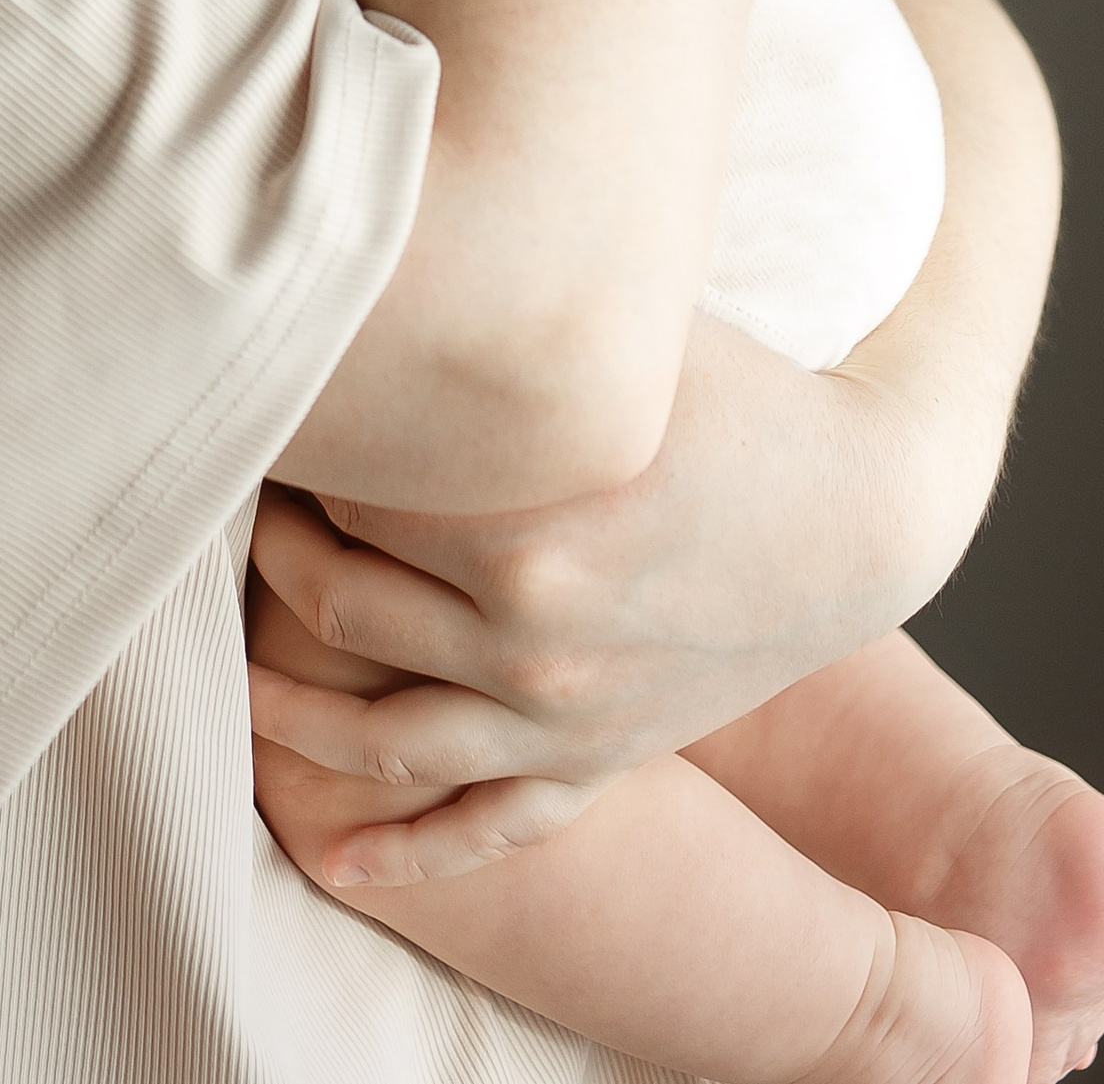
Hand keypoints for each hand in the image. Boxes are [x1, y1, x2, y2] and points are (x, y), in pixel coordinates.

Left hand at [249, 312, 937, 888]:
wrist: (862, 509)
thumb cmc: (735, 391)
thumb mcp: (617, 340)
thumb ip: (498, 315)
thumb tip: (376, 247)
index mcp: (518, 519)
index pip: (342, 486)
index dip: (301, 441)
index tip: (277, 405)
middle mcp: (528, 634)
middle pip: (337, 601)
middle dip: (275, 550)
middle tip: (250, 498)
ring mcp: (562, 715)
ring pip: (380, 735)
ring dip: (291, 704)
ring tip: (240, 668)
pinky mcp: (600, 761)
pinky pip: (483, 830)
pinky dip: (399, 854)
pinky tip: (328, 856)